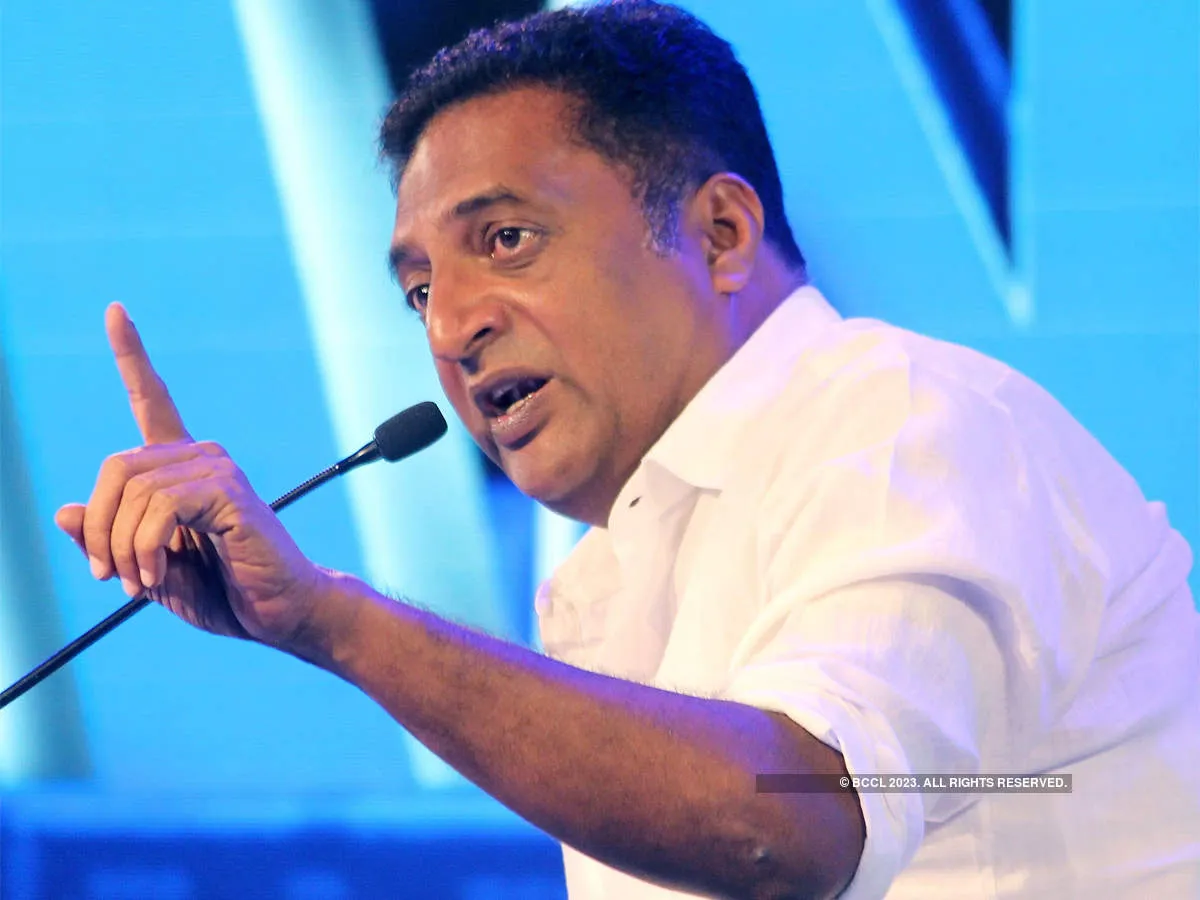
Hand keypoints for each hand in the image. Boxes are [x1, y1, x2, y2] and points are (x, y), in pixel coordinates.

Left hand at [54, 303, 328, 646]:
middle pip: (115, 469)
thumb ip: (110, 540)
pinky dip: (145, 549)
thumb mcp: (147, 569)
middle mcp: (200, 457)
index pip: (152, 399)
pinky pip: (160, 508)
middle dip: (99, 529)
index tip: (115, 310)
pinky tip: (157, 576)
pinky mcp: (229, 492)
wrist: (281, 613)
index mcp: (180, 468)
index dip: (131, 355)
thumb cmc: (224, 591)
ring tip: (142, 584)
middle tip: (108, 576)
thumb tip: (65, 509)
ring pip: (133, 493)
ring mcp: (218, 470)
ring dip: (123, 549)